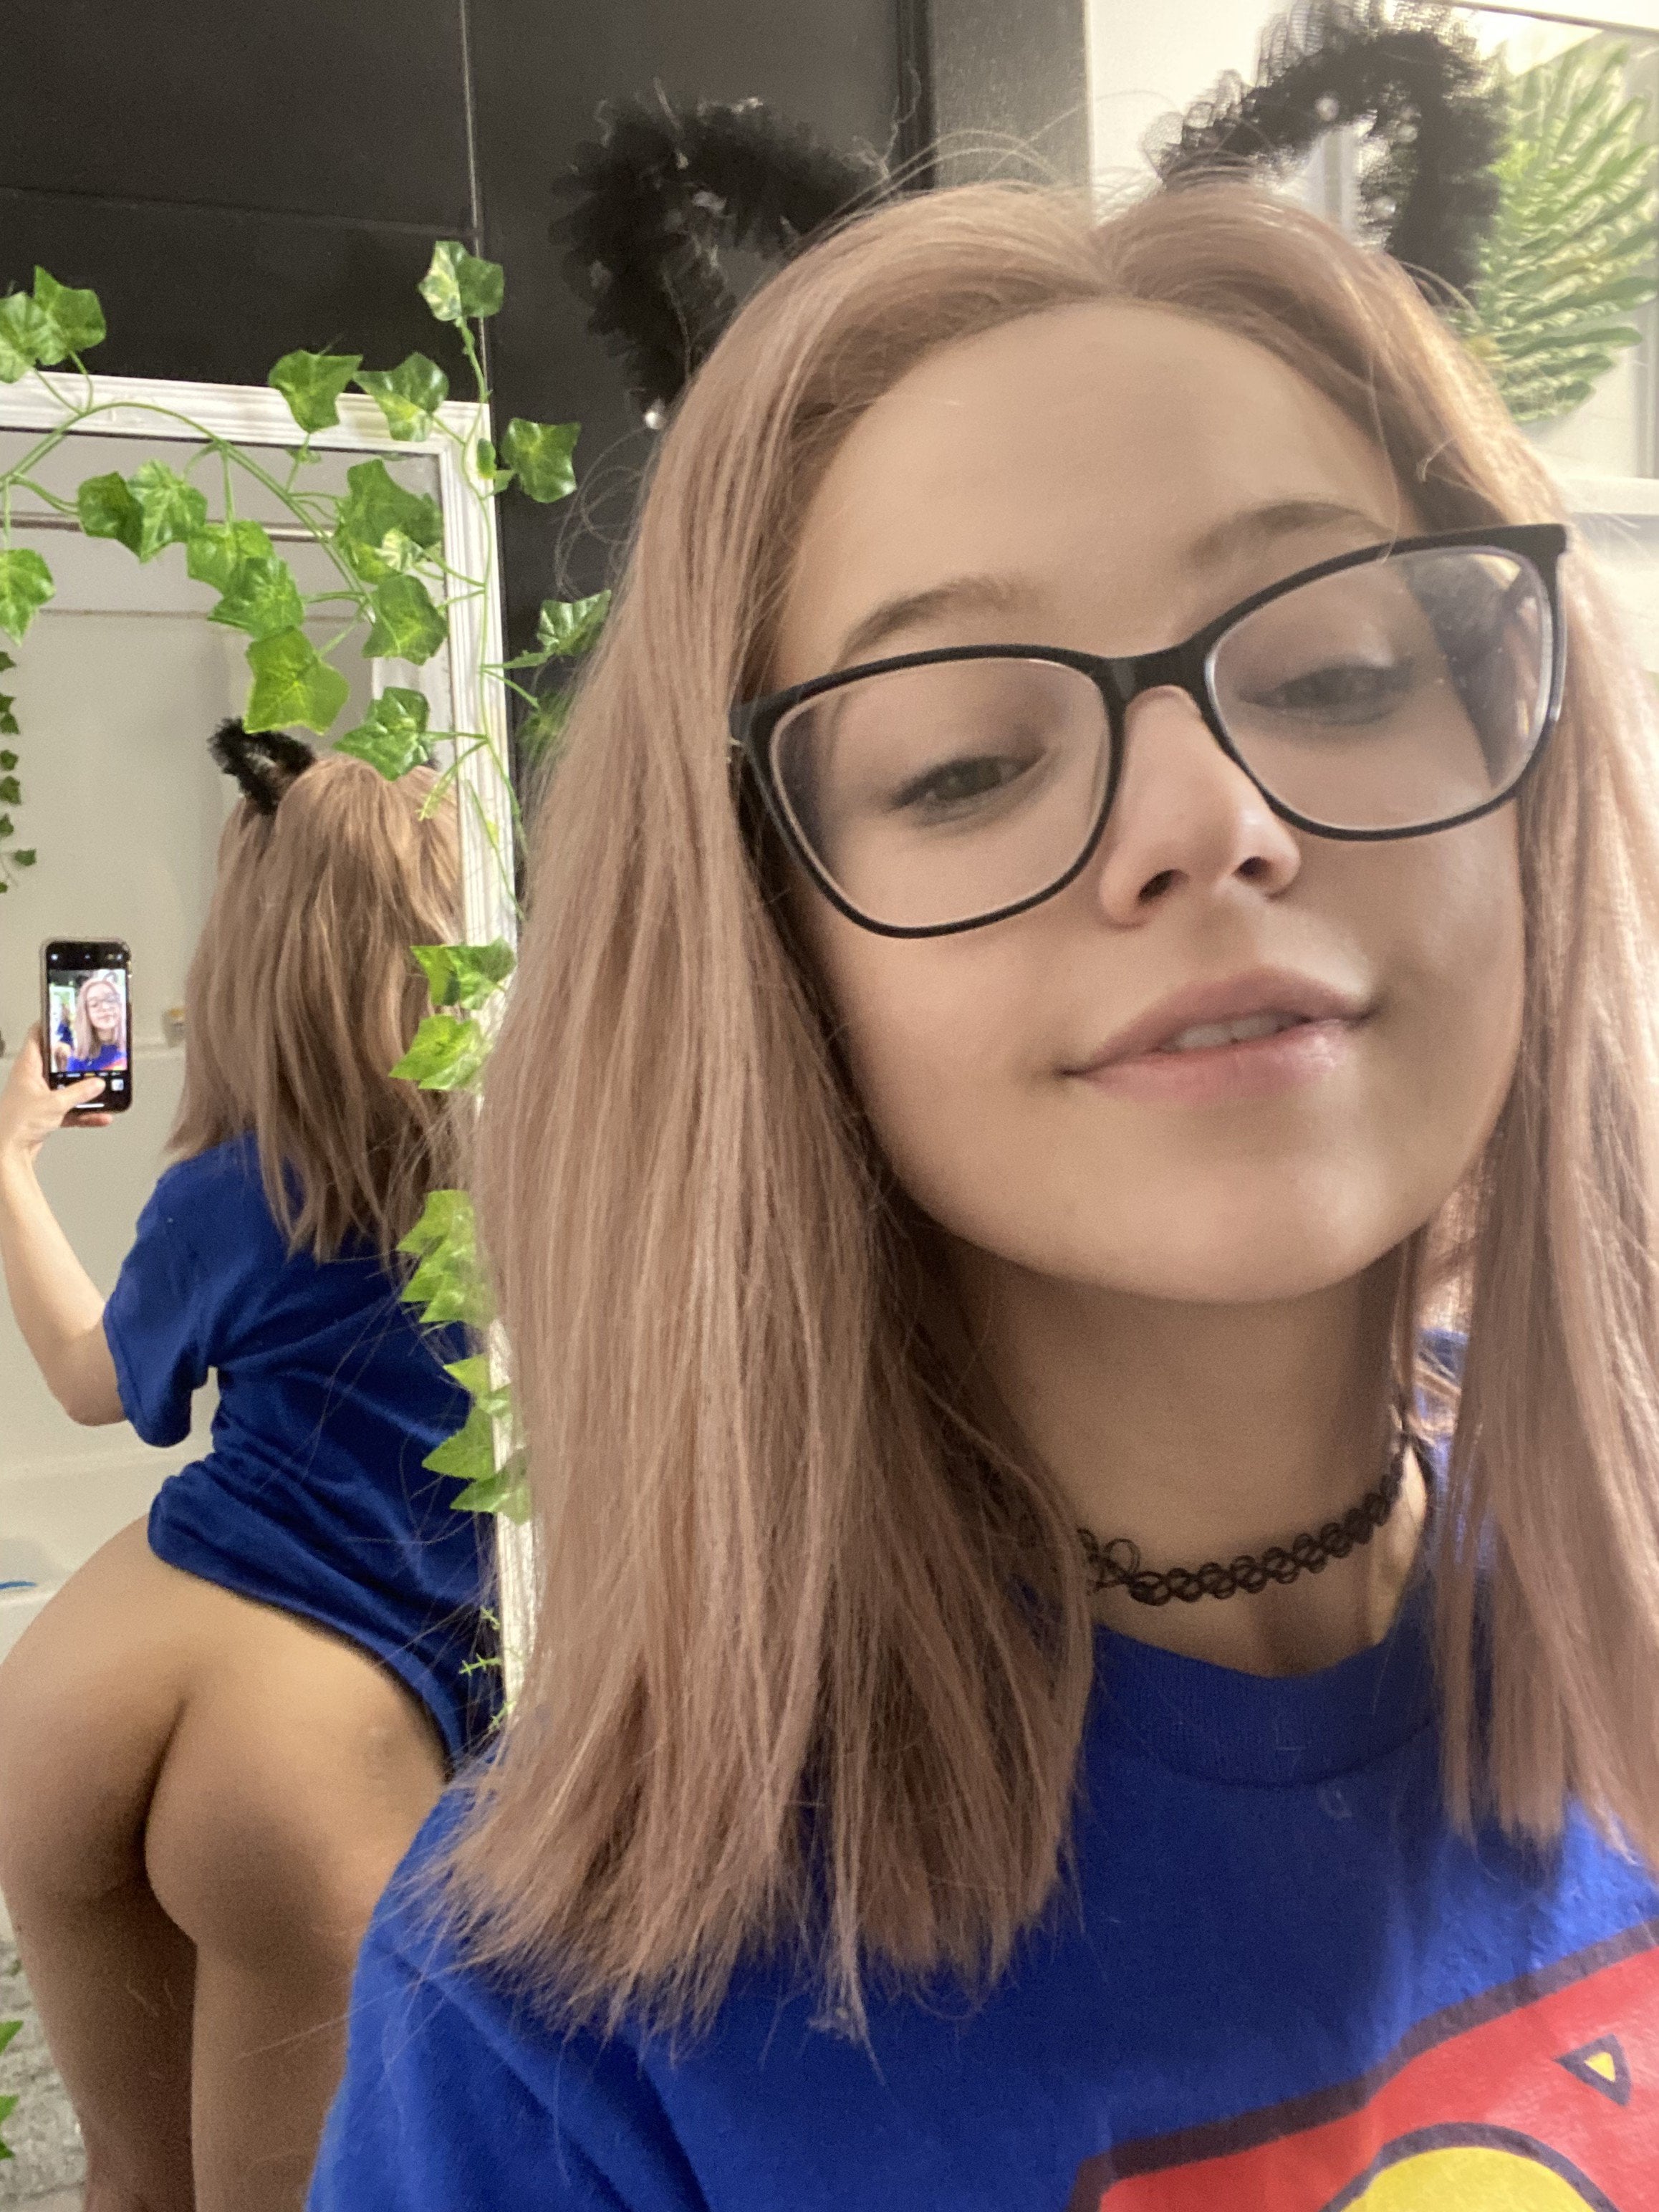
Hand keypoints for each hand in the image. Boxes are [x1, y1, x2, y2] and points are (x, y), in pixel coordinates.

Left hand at [0, 1027, 110, 1166]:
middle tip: (92, 1053)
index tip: (68, 1018)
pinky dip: (84, 1112)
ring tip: (101, 1087)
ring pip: (65, 1086)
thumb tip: (96, 1083)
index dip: (51, 1024)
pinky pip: (69, 1109)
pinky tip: (99, 1115)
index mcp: (27, 1067)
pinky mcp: (44, 1114)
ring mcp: (38, 1097)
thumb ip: (79, 1092)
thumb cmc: (17, 1124)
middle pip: (56, 1060)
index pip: (37, 1035)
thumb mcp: (55, 1103)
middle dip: (75, 1060)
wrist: (9, 1152)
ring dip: (83, 1089)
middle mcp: (31, 1079)